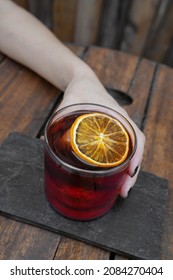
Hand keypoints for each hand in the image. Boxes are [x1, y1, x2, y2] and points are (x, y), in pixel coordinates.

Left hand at [58, 74, 145, 197]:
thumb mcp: (70, 102)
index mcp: (118, 116)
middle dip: (132, 172)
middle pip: (135, 150)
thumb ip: (58, 119)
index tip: (130, 171)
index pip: (136, 137)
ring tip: (122, 188)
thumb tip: (44, 143)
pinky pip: (123, 150)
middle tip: (124, 190)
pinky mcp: (114, 133)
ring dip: (129, 171)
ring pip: (131, 153)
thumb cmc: (81, 90)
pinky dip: (123, 164)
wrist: (85, 82)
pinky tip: (116, 175)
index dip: (136, 156)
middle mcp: (123, 124)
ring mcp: (120, 129)